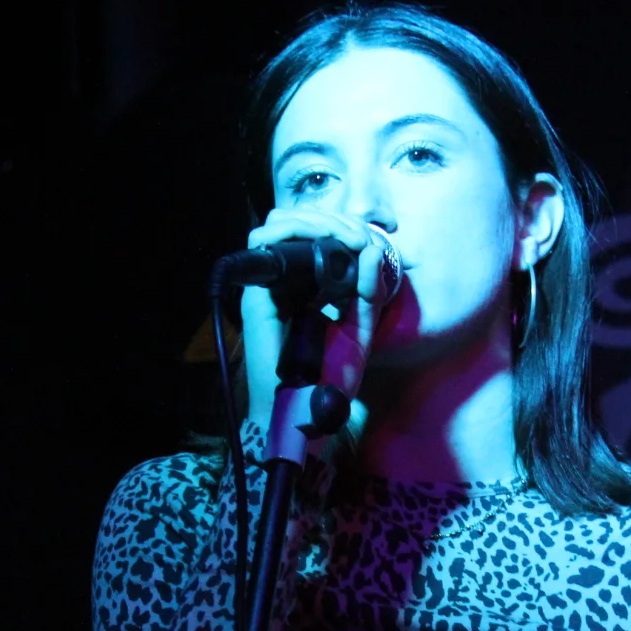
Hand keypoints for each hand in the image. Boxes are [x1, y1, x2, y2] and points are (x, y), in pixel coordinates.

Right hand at [239, 209, 396, 426]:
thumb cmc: (330, 377)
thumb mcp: (360, 328)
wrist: (307, 411)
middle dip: (335, 220)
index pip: (318, 237)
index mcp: (308, 287)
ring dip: (318, 221)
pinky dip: (296, 234)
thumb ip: (369, 291)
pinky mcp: (258, 296)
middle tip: (361, 236)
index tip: (370, 239)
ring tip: (349, 237)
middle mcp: (285, 282)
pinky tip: (329, 242)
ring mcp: (268, 287)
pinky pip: (267, 248)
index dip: (343, 227)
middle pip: (300, 224)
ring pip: (281, 226)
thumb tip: (373, 248)